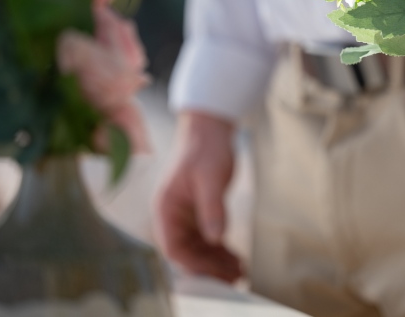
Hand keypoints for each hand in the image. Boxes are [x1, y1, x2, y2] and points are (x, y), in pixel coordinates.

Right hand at [155, 111, 242, 281]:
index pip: (173, 247)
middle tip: (233, 276)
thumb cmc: (205, 147)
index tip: (213, 273)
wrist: (211, 128)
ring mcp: (187, 215)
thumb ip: (212, 208)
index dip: (192, 264)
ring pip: (199, 248)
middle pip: (187, 252)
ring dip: (216, 261)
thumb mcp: (210, 177)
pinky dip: (221, 250)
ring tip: (239, 271)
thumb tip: (215, 238)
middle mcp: (173, 216)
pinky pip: (208, 239)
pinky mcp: (201, 213)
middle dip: (209, 267)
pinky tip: (236, 258)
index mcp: (166, 207)